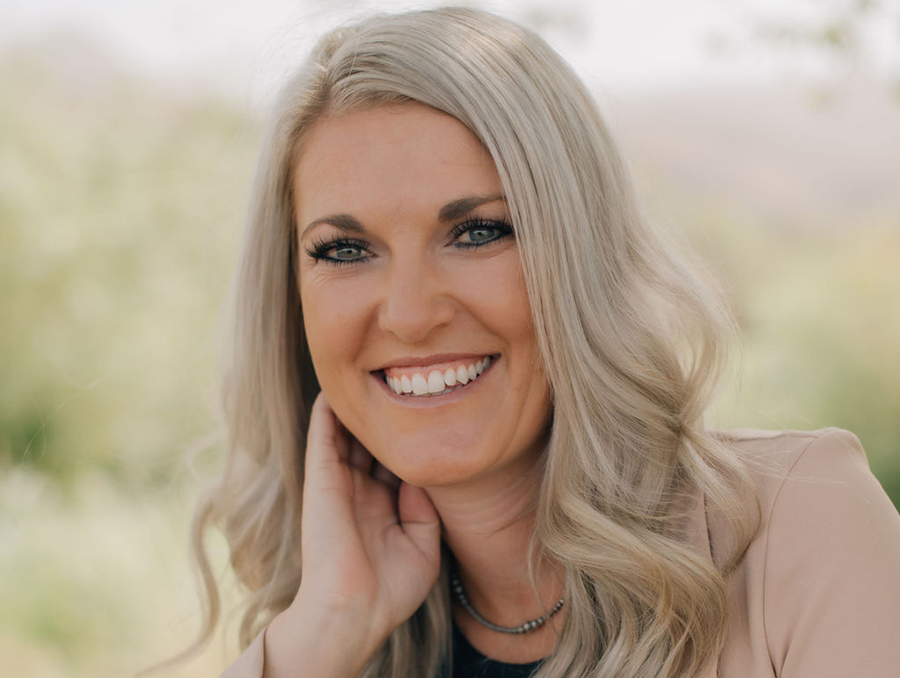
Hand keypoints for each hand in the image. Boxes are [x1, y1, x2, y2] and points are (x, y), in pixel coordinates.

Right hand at [266, 391, 440, 674]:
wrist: (354, 609)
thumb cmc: (390, 589)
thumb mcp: (423, 547)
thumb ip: (425, 507)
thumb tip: (420, 475)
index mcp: (384, 507)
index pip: (397, 462)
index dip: (409, 439)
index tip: (429, 410)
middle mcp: (362, 491)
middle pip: (373, 443)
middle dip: (385, 418)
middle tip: (401, 381)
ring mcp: (340, 483)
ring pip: (347, 434)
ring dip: (356, 408)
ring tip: (370, 373)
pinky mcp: (321, 478)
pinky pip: (323, 435)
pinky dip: (328, 411)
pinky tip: (338, 387)